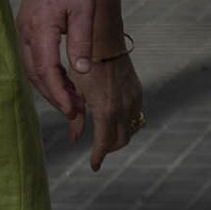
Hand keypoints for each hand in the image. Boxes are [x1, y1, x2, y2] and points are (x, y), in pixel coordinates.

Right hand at [16, 0, 97, 123]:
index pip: (46, 72)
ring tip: (73, 101)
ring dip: (50, 86)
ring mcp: (24, 28)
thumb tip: (81, 71)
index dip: (59, 95)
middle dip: (54, 96)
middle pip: (35, 74)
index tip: (74, 111)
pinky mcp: (29, 25)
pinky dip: (47, 72)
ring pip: (33, 67)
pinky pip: (35, 56)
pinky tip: (66, 80)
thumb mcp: (84, 10)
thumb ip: (81, 41)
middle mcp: (26, 30)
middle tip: (75, 113)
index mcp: (39, 28)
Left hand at [69, 47, 143, 170]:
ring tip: (106, 136)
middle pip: (120, 141)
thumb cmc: (83, 67)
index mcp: (105, 111)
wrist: (104, 43)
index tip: (93, 166)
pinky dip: (126, 122)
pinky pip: (135, 115)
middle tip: (98, 152)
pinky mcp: (137, 93)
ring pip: (130, 129)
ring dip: (119, 136)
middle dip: (109, 148)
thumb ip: (74, 118)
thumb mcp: (75, 93)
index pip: (103, 143)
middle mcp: (123, 109)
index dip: (98, 157)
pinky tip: (115, 117)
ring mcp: (133, 101)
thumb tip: (73, 139)